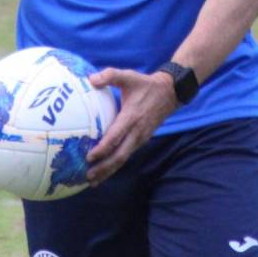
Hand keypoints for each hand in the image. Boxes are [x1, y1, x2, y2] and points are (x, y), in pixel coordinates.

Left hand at [85, 68, 177, 184]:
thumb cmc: (145, 84)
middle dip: (104, 168)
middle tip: (87, 176)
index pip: (115, 137)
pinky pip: (127, 154)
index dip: (102, 148)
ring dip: (109, 171)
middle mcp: (136, 132)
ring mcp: (140, 138)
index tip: (89, 156)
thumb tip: (90, 79)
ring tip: (93, 181)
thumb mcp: (128, 76)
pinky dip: (115, 165)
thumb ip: (110, 75)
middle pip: (119, 155)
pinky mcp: (141, 140)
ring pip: (123, 158)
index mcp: (131, 117)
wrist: (170, 93)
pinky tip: (105, 170)